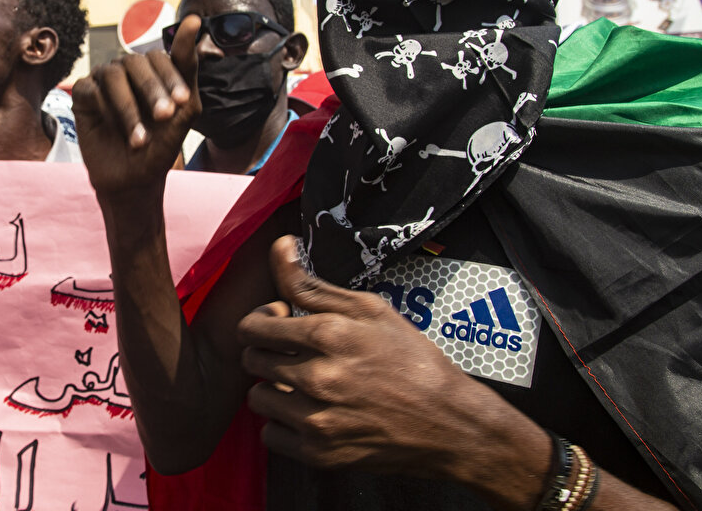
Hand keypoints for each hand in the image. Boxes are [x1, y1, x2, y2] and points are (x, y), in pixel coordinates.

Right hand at [72, 15, 200, 197]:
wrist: (135, 179)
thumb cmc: (161, 143)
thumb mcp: (185, 108)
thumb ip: (187, 65)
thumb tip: (192, 18)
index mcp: (152, 69)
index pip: (160, 57)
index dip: (171, 77)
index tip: (184, 102)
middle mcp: (126, 69)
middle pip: (135, 62)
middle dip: (152, 91)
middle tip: (164, 117)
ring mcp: (103, 80)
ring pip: (112, 75)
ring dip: (129, 108)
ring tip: (140, 139)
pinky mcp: (82, 95)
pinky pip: (90, 89)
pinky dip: (105, 109)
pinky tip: (115, 130)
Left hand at [238, 237, 548, 486]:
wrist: (449, 423)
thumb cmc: (412, 360)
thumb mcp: (369, 309)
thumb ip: (312, 283)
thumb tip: (280, 246)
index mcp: (327, 336)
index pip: (252, 327)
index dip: (261, 322)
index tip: (278, 324)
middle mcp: (317, 379)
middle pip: (252, 361)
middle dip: (266, 353)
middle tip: (293, 354)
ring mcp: (317, 420)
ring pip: (258, 398)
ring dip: (273, 389)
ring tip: (301, 385)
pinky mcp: (320, 454)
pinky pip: (271, 435)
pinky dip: (284, 425)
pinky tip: (308, 413)